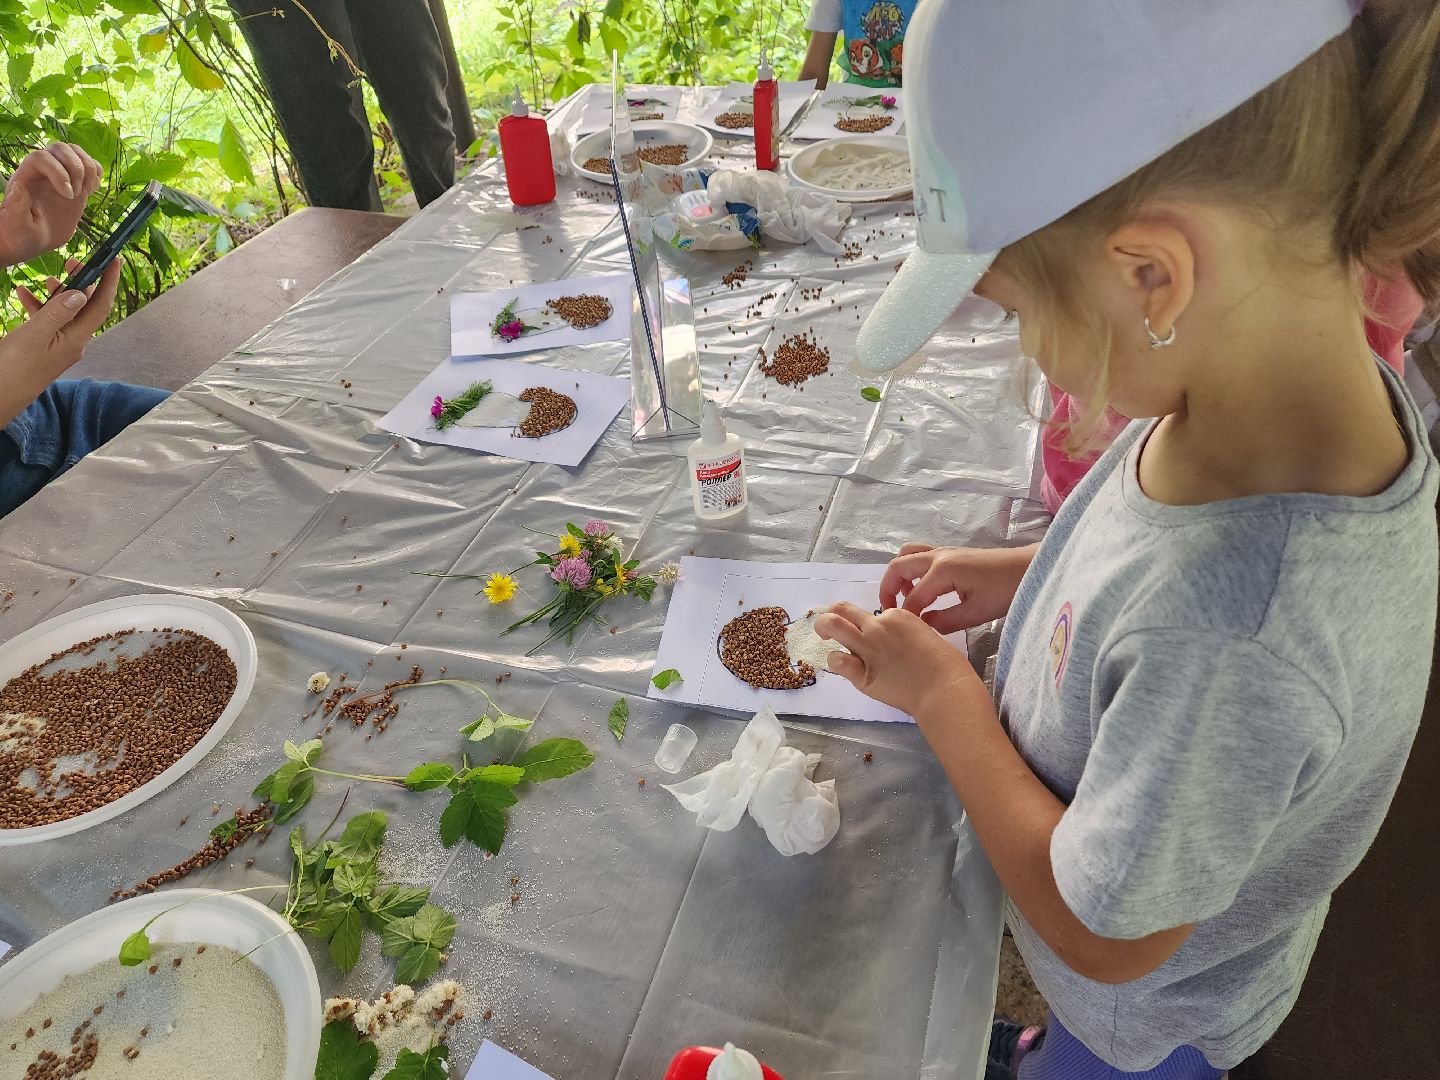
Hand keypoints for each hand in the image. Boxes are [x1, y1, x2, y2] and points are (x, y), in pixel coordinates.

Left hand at [0, 143, 102, 266]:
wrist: (35, 238)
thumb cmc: (22, 234)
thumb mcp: (17, 226)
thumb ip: (15, 208)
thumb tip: (17, 187)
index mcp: (26, 175)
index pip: (42, 157)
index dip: (58, 172)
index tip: (69, 197)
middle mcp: (43, 170)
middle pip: (61, 148)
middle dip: (76, 168)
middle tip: (79, 194)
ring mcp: (61, 173)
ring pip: (76, 152)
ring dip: (89, 169)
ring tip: (87, 192)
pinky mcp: (76, 181)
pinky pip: (89, 165)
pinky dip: (96, 174)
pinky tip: (92, 190)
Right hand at [1, 258, 119, 375]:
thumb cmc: (14, 367)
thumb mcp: (36, 334)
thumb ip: (58, 313)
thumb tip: (82, 293)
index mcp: (76, 339)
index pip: (100, 305)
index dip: (108, 282)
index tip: (115, 260)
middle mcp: (73, 342)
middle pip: (84, 307)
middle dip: (82, 283)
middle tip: (72, 262)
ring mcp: (58, 346)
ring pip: (64, 313)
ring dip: (58, 294)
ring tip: (48, 277)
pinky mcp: (44, 348)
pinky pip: (46, 322)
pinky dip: (38, 306)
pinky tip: (22, 293)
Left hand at [814, 601, 975, 717]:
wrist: (944, 689)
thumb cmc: (946, 665)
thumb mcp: (927, 636)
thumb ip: (907, 634)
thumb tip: (897, 642)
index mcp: (897, 616)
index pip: (872, 615)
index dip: (870, 625)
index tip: (875, 637)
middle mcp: (877, 627)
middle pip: (842, 609)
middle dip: (833, 614)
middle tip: (831, 627)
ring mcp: (866, 648)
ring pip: (832, 625)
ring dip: (824, 629)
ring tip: (825, 638)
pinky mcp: (861, 673)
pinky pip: (836, 660)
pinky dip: (835, 661)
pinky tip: (842, 666)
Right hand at [878, 542, 1035, 632]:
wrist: (1027, 568)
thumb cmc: (1005, 591)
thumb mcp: (976, 613)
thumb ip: (945, 621)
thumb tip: (923, 625)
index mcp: (942, 571)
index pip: (912, 597)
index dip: (906, 617)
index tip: (904, 632)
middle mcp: (938, 557)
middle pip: (898, 567)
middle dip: (888, 589)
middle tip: (889, 610)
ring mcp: (944, 552)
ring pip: (907, 556)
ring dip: (899, 575)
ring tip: (905, 596)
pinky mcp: (951, 553)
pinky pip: (920, 556)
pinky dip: (912, 569)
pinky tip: (924, 588)